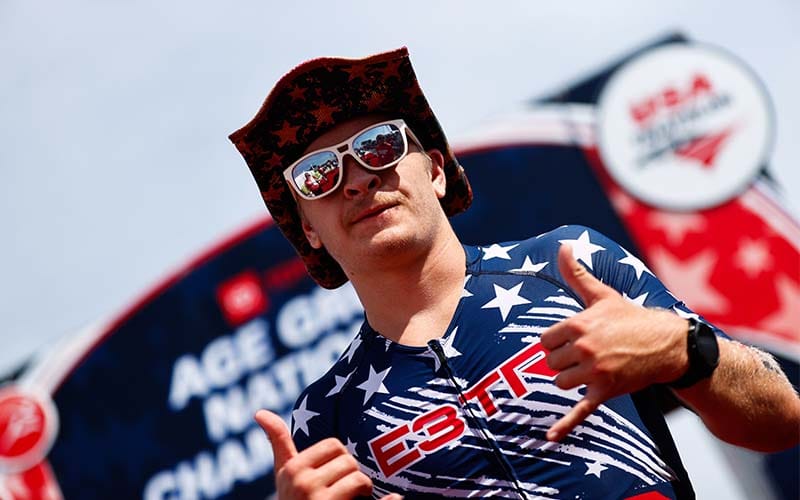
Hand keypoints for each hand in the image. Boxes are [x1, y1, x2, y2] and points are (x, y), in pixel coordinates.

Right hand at [255, 410, 401, 498]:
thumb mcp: (283, 475)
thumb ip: (278, 442)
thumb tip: (260, 412)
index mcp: (292, 469)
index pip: (334, 445)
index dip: (339, 460)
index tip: (332, 475)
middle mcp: (303, 484)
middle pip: (349, 461)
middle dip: (352, 474)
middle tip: (345, 490)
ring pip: (359, 479)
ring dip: (363, 490)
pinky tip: (393, 499)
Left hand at [539, 244, 687, 441]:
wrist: (667, 346)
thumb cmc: (631, 318)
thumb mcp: (603, 295)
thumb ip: (576, 274)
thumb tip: (563, 246)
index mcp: (578, 325)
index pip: (545, 340)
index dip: (556, 341)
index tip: (572, 339)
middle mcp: (584, 349)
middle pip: (550, 362)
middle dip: (563, 359)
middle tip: (586, 353)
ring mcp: (594, 372)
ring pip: (560, 382)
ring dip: (569, 378)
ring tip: (590, 368)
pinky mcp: (604, 392)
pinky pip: (579, 410)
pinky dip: (564, 425)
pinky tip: (550, 437)